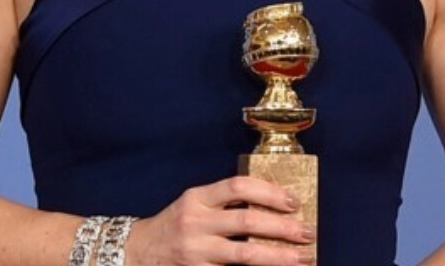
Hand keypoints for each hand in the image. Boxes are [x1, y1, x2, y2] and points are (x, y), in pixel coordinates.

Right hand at [125, 176, 314, 265]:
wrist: (137, 253)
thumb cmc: (174, 226)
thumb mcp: (193, 205)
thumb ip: (224, 203)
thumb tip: (272, 206)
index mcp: (197, 198)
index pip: (238, 186)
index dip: (269, 192)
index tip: (293, 202)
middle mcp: (195, 222)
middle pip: (247, 221)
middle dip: (283, 227)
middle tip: (308, 232)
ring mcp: (196, 251)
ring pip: (245, 254)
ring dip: (279, 256)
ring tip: (302, 258)